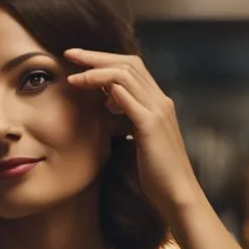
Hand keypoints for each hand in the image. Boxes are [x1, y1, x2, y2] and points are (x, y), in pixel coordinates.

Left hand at [64, 48, 204, 221]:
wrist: (178, 194)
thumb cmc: (158, 173)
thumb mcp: (141, 139)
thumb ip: (129, 118)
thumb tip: (108, 105)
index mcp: (158, 103)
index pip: (132, 68)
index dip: (105, 60)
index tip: (80, 61)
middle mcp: (161, 101)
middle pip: (128, 63)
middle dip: (97, 56)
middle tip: (70, 53)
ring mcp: (158, 111)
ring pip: (126, 74)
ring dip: (95, 71)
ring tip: (74, 75)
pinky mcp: (151, 125)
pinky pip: (127, 97)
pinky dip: (106, 87)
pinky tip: (87, 88)